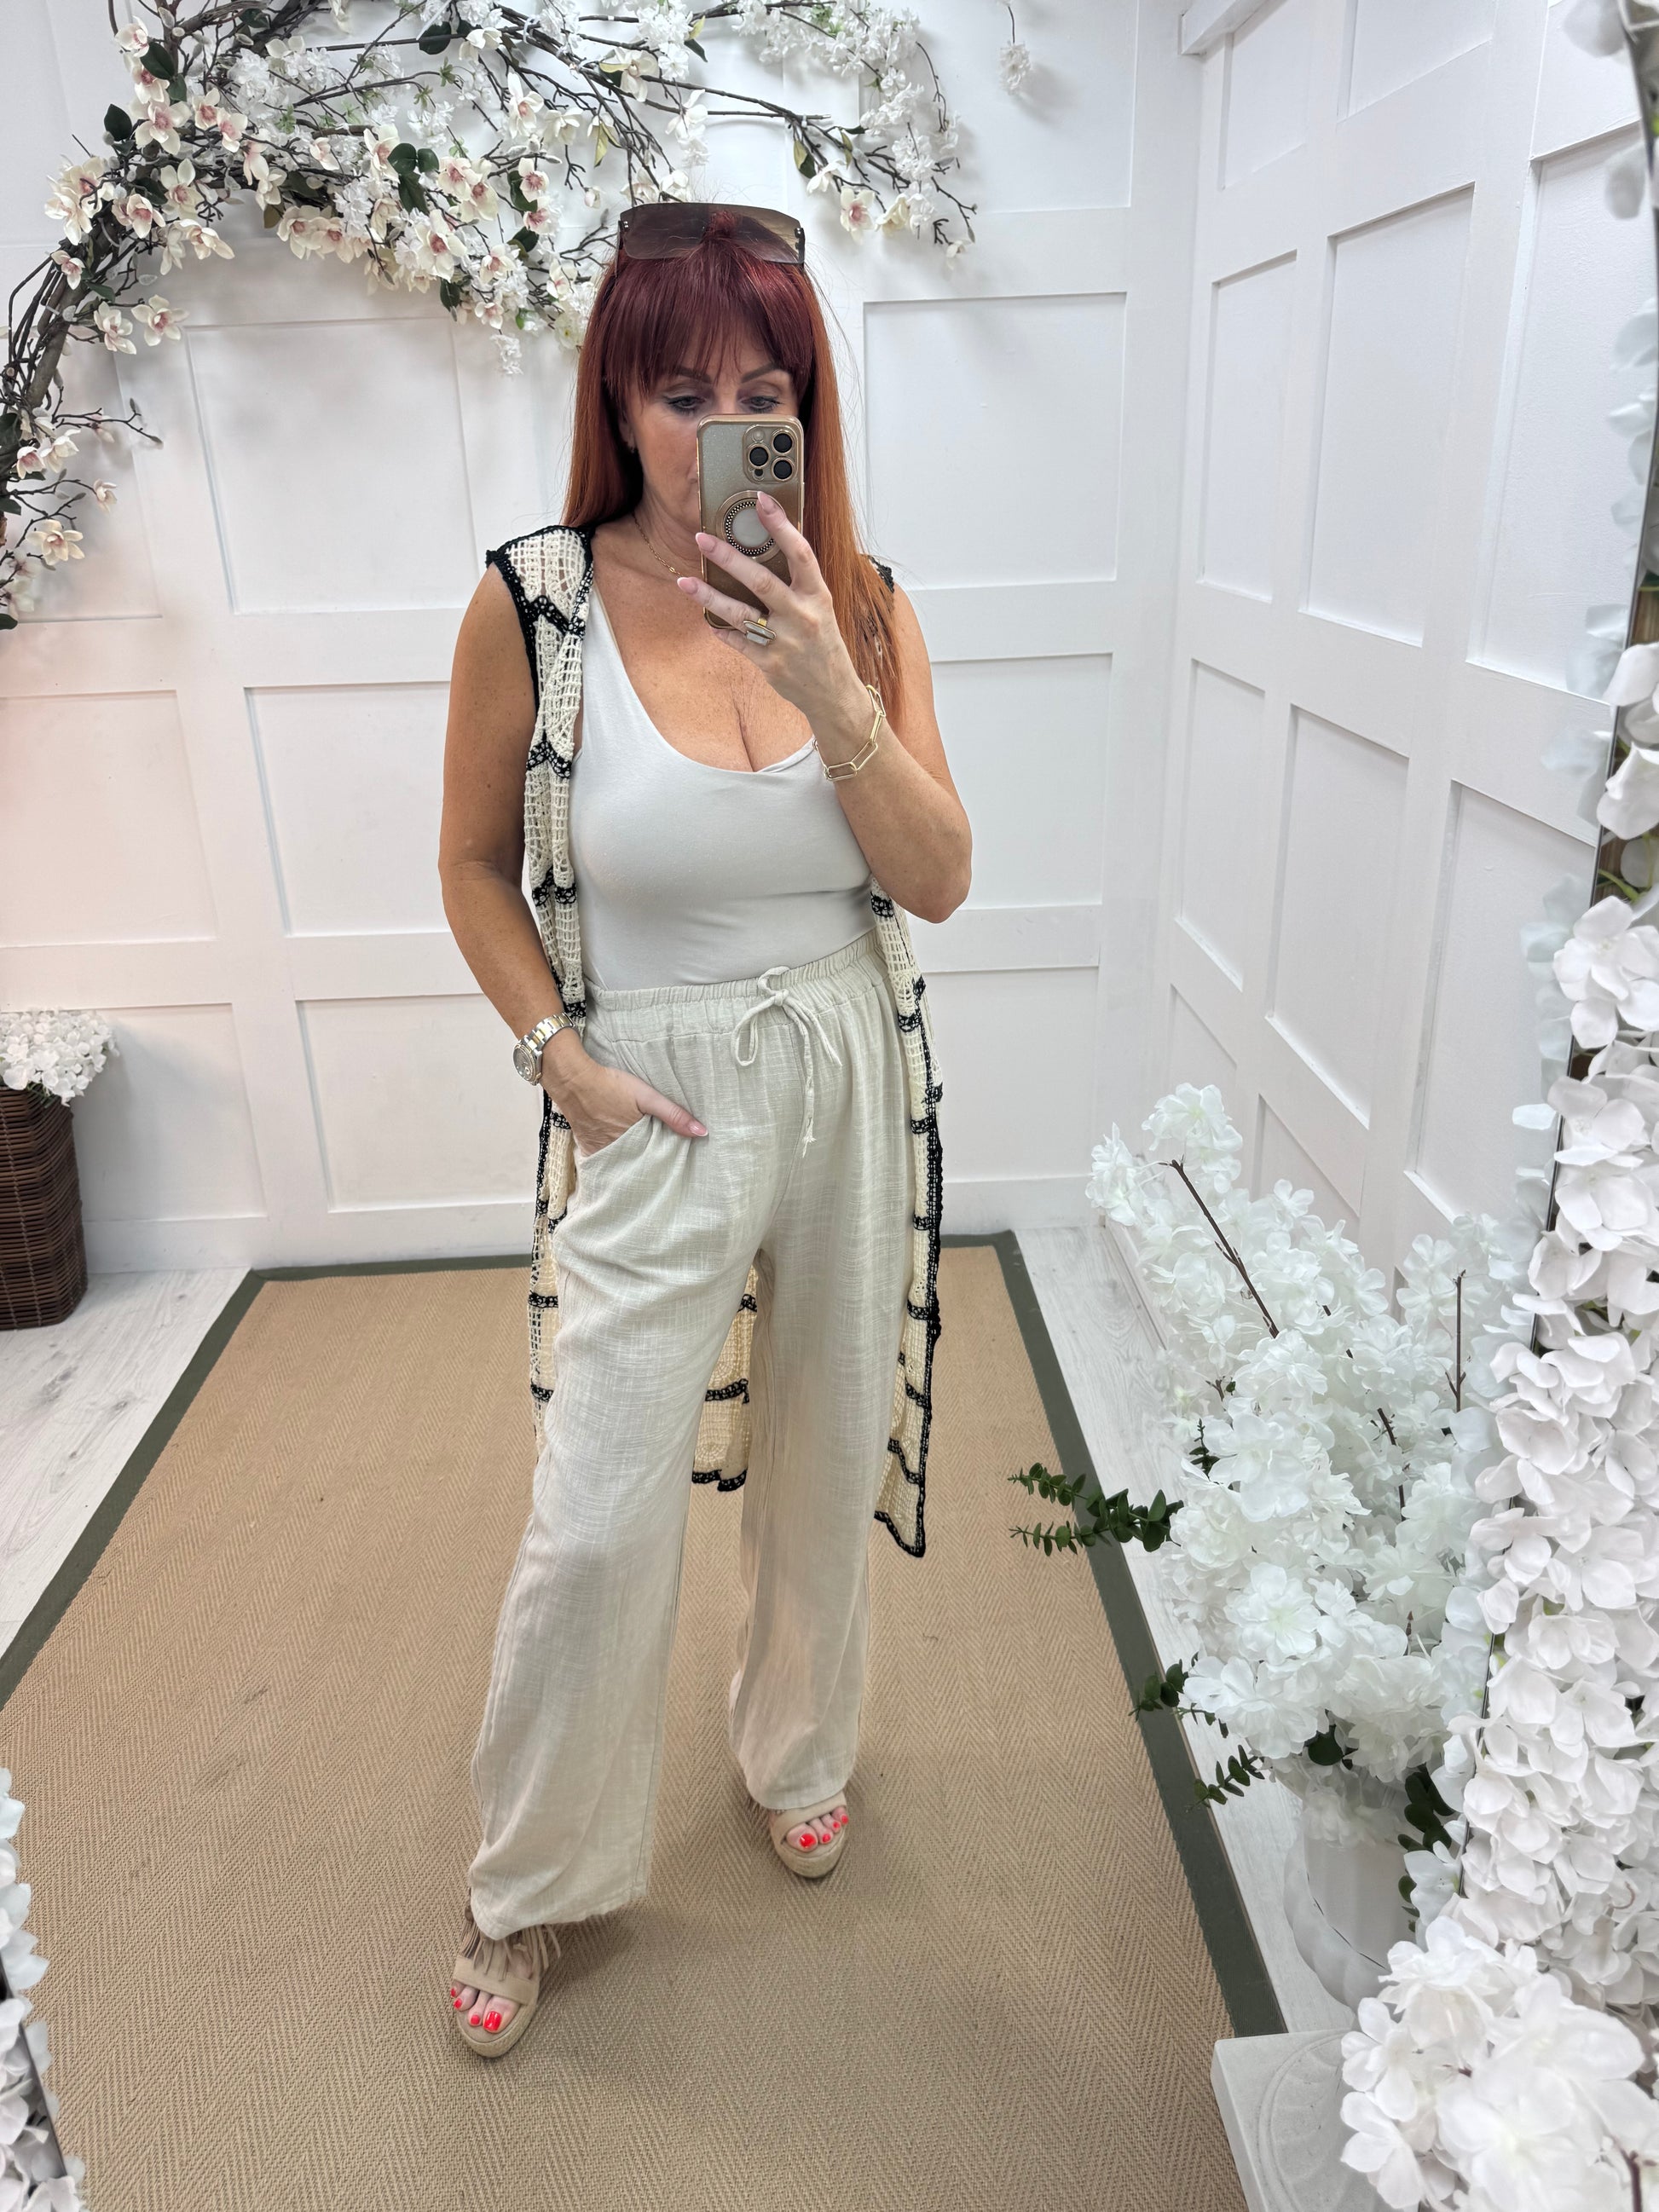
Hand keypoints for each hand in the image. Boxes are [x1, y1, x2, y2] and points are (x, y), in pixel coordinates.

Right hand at [545, 1055, 707, 1156]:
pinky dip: (611, 1160)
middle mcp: (615, 1151)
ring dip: (630, 1163)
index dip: (664, 1161)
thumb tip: (701, 1132)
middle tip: (661, 1167)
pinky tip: (619, 1158)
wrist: (573, 1080)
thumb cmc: (611, 1085)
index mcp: (633, 1142)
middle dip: (648, 1165)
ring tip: (642, 1162)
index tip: (675, 1164)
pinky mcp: (587, 1146)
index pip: (654, 1160)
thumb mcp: (647, 1096)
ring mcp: (599, 1150)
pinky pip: (602, 1160)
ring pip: (620, 1163)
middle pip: (637, 1163)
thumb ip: (673, 1114)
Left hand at [678, 491, 866, 732]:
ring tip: (685, 581)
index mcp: (817, 596)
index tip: (761, 500)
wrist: (834, 693)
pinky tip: (707, 620)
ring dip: (709, 596)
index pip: (800, 553)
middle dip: (729, 558)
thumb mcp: (820, 608)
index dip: (780, 525)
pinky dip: (721, 630)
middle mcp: (801, 616)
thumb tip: (765, 549)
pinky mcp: (769, 664)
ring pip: (740, 613)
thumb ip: (797, 583)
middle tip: (703, 538)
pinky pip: (737, 642)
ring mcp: (784, 642)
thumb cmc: (824, 643)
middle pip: (761, 581)